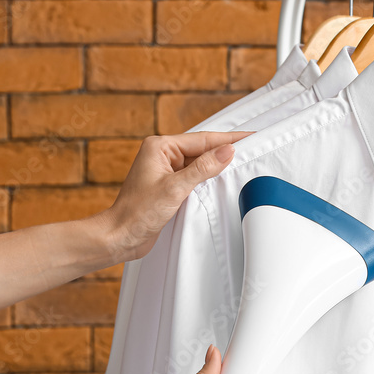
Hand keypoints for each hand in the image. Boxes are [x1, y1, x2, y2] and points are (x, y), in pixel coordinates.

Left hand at [104, 132, 252, 261]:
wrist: (120, 237)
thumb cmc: (138, 212)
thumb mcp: (175, 188)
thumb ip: (203, 168)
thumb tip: (227, 151)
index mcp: (160, 147)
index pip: (202, 139)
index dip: (228, 139)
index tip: (250, 136)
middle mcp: (162, 155)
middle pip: (202, 149)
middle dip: (225, 151)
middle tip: (254, 148)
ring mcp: (166, 171)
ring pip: (199, 164)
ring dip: (218, 166)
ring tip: (244, 163)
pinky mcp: (169, 187)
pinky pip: (195, 178)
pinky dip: (209, 179)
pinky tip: (223, 181)